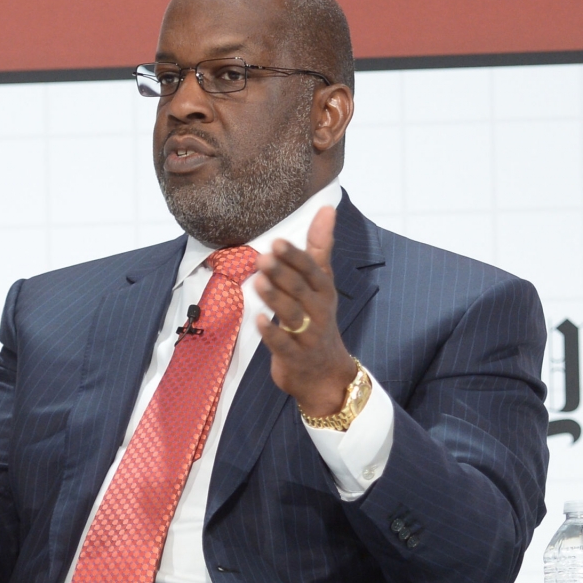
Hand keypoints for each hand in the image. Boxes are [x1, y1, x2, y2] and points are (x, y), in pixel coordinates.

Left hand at [254, 206, 356, 416]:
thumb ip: (320, 247)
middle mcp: (319, 311)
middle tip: (263, 257)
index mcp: (324, 291)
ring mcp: (308, 336)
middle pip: (301, 290)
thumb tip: (326, 207)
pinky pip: (283, 344)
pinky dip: (271, 333)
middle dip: (283, 274)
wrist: (325, 374)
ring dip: (275, 298)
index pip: (313, 271)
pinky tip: (256, 320)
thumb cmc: (318, 320)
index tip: (278, 242)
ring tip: (258, 282)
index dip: (296, 257)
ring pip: (292, 315)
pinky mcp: (295, 356)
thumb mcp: (322, 284)